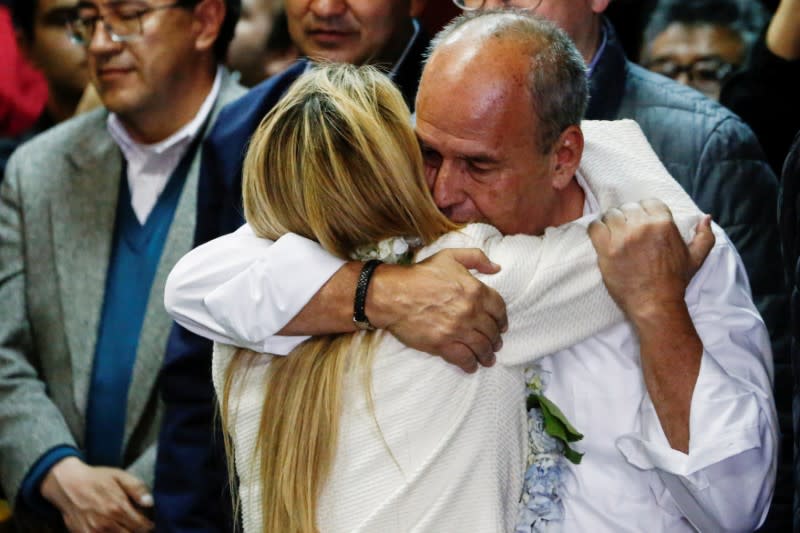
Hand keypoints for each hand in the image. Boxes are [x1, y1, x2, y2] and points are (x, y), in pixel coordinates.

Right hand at [40, 456, 153, 532]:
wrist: (67, 483)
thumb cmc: (96, 478)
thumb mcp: (119, 475)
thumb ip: (137, 488)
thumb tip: (150, 503)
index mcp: (118, 507)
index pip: (140, 525)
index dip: (147, 525)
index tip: (149, 524)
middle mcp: (107, 522)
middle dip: (136, 531)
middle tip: (138, 527)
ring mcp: (94, 531)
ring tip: (125, 528)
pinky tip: (111, 530)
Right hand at [368, 248, 507, 372]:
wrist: (393, 294)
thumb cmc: (420, 274)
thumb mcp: (449, 256)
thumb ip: (476, 258)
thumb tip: (496, 267)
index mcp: (475, 290)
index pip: (499, 309)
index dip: (502, 319)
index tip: (501, 326)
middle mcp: (470, 311)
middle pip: (492, 330)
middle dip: (495, 340)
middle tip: (495, 344)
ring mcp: (457, 330)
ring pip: (481, 347)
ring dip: (487, 355)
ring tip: (487, 358)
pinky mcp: (443, 344)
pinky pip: (464, 358)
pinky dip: (470, 364)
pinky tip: (472, 366)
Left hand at [588, 199, 714, 323]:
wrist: (654, 304)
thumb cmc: (674, 282)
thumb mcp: (696, 258)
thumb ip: (704, 236)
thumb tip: (706, 217)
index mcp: (664, 224)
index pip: (648, 203)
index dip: (643, 212)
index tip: (641, 223)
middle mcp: (642, 227)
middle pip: (627, 208)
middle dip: (627, 218)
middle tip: (627, 232)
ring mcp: (623, 237)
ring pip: (610, 215)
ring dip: (610, 224)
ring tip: (613, 235)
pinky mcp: (606, 249)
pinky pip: (594, 227)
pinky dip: (596, 229)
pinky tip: (601, 238)